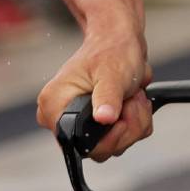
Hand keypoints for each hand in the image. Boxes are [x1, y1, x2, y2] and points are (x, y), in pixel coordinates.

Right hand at [36, 29, 154, 162]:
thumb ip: (107, 97)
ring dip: (134, 123)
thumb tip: (104, 119)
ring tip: (132, 95)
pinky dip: (135, 123)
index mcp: (54, 105)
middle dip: (127, 127)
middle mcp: (61, 118)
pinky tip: (133, 101)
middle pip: (100, 150)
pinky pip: (121, 140)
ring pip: (114, 146)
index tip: (121, 115)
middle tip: (132, 100)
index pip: (79, 146)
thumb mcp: (112, 74)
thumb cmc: (111, 50)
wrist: (119, 40)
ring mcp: (79, 124)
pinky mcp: (96, 126)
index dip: (107, 138)